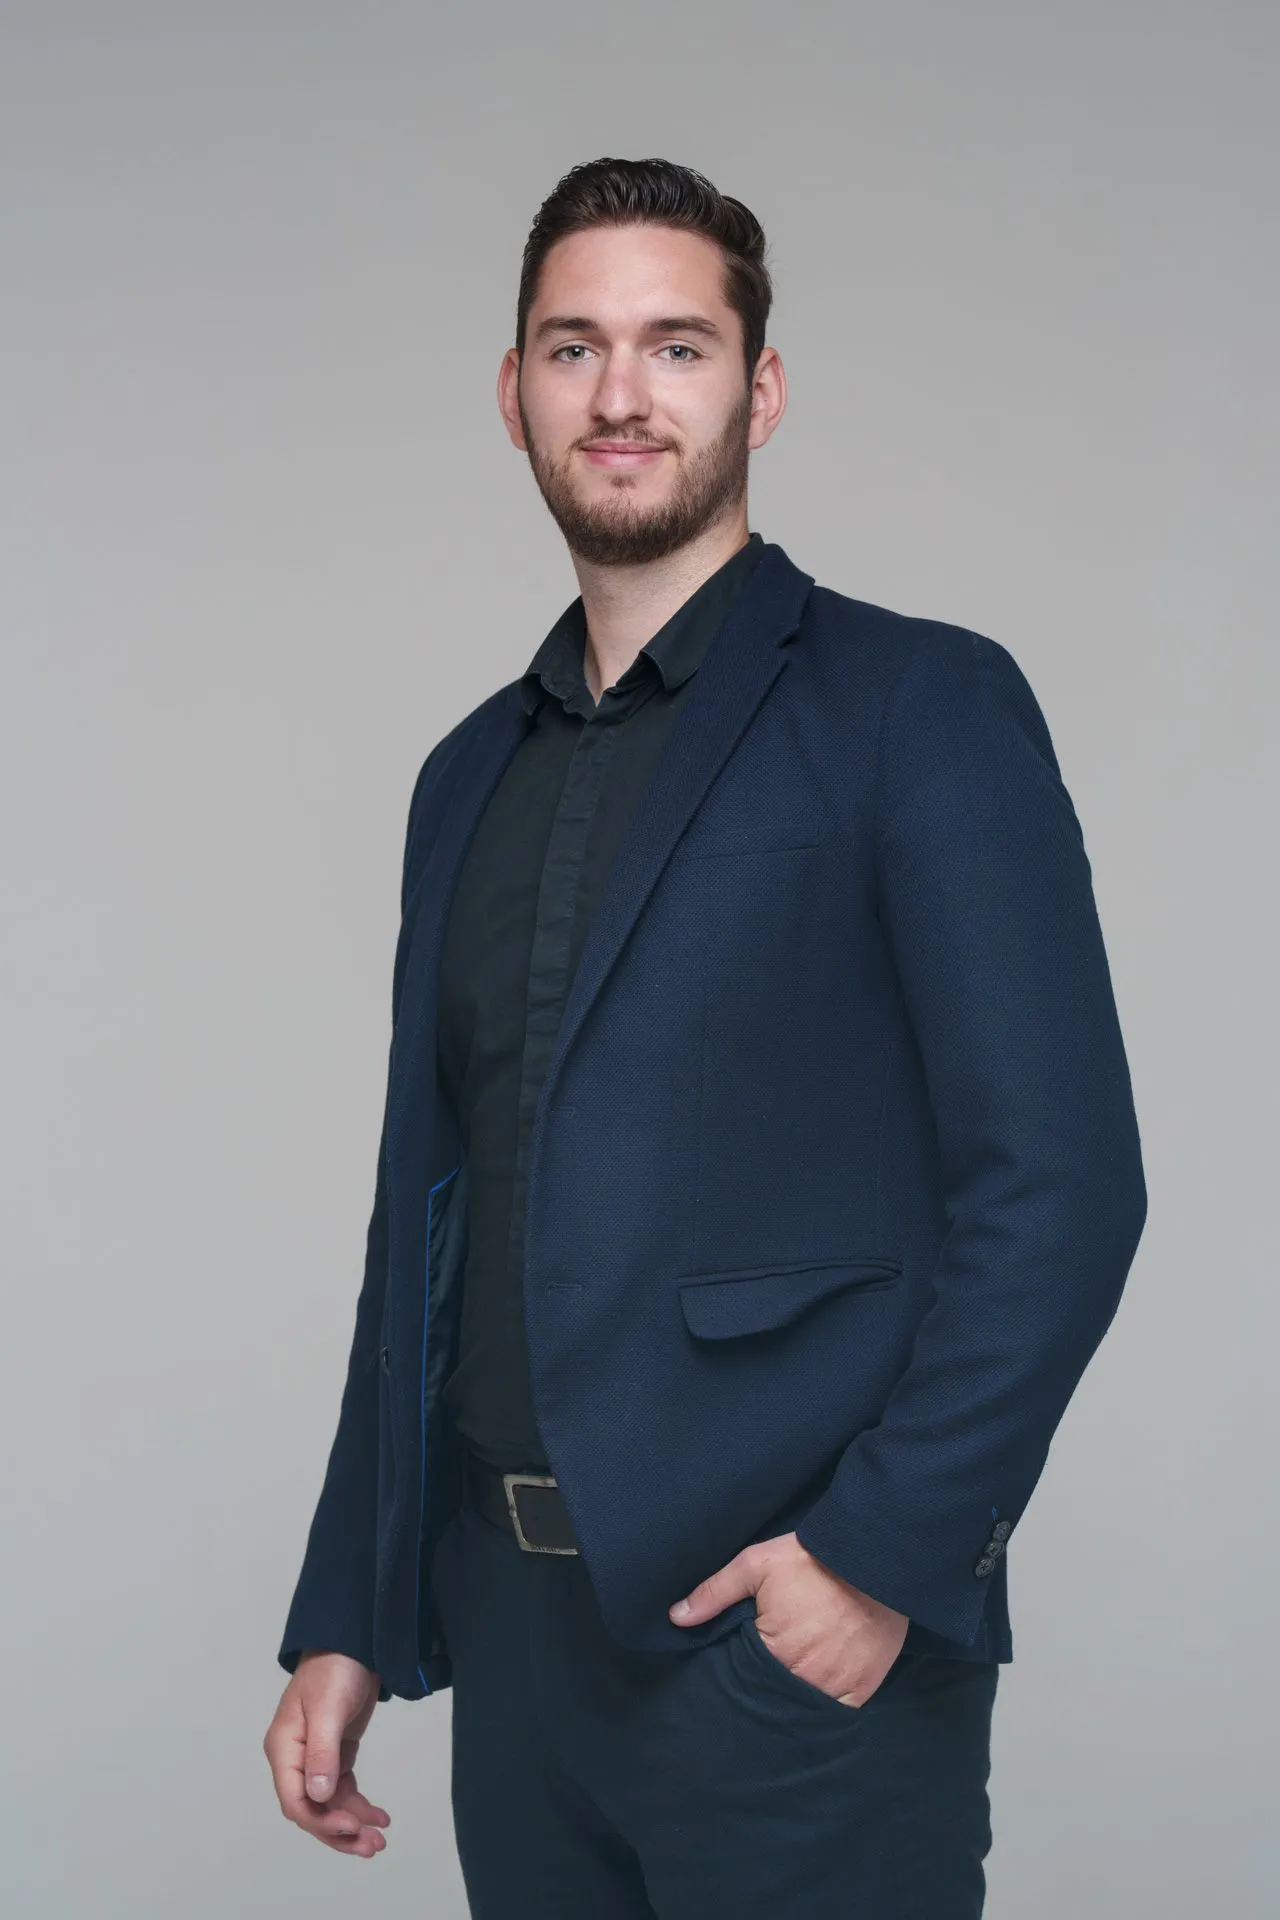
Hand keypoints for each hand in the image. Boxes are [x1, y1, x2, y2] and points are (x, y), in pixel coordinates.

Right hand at [263, 1651, 390, 1856]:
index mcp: (284, 1748)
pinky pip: (342, 1790)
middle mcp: (295, 1758)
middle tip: (372, 1847)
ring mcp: (315, 1757)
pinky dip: (358, 1805)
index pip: (295, 1800)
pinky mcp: (335, 1753)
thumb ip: (322, 1752)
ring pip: (328, 1805)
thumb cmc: (335, 1669)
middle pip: (311, 1809)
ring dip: (351, 1824)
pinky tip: (379, 1815)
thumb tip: (318, 1797)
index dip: (321, 1820)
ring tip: (380, 1840)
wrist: (354, 1640)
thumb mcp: (328, 1709)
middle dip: (339, 1832)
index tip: (352, 1827)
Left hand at [668, 1531, 908, 1707]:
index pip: (745, 1681)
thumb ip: (714, 1592)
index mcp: (773, 1654)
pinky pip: (838, 1709)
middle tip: (768, 1672)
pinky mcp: (862, 1688)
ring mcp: (836, 1688)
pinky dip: (828, 1700)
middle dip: (768, 1690)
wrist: (872, 1558)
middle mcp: (805, 1680)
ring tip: (794, 1677)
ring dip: (797, 1697)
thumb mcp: (756, 1564)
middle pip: (775, 1699)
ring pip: (806, 1708)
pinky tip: (821, 1682)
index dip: (742, 1674)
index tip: (744, 1665)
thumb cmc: (811, 1560)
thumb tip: (676, 1617)